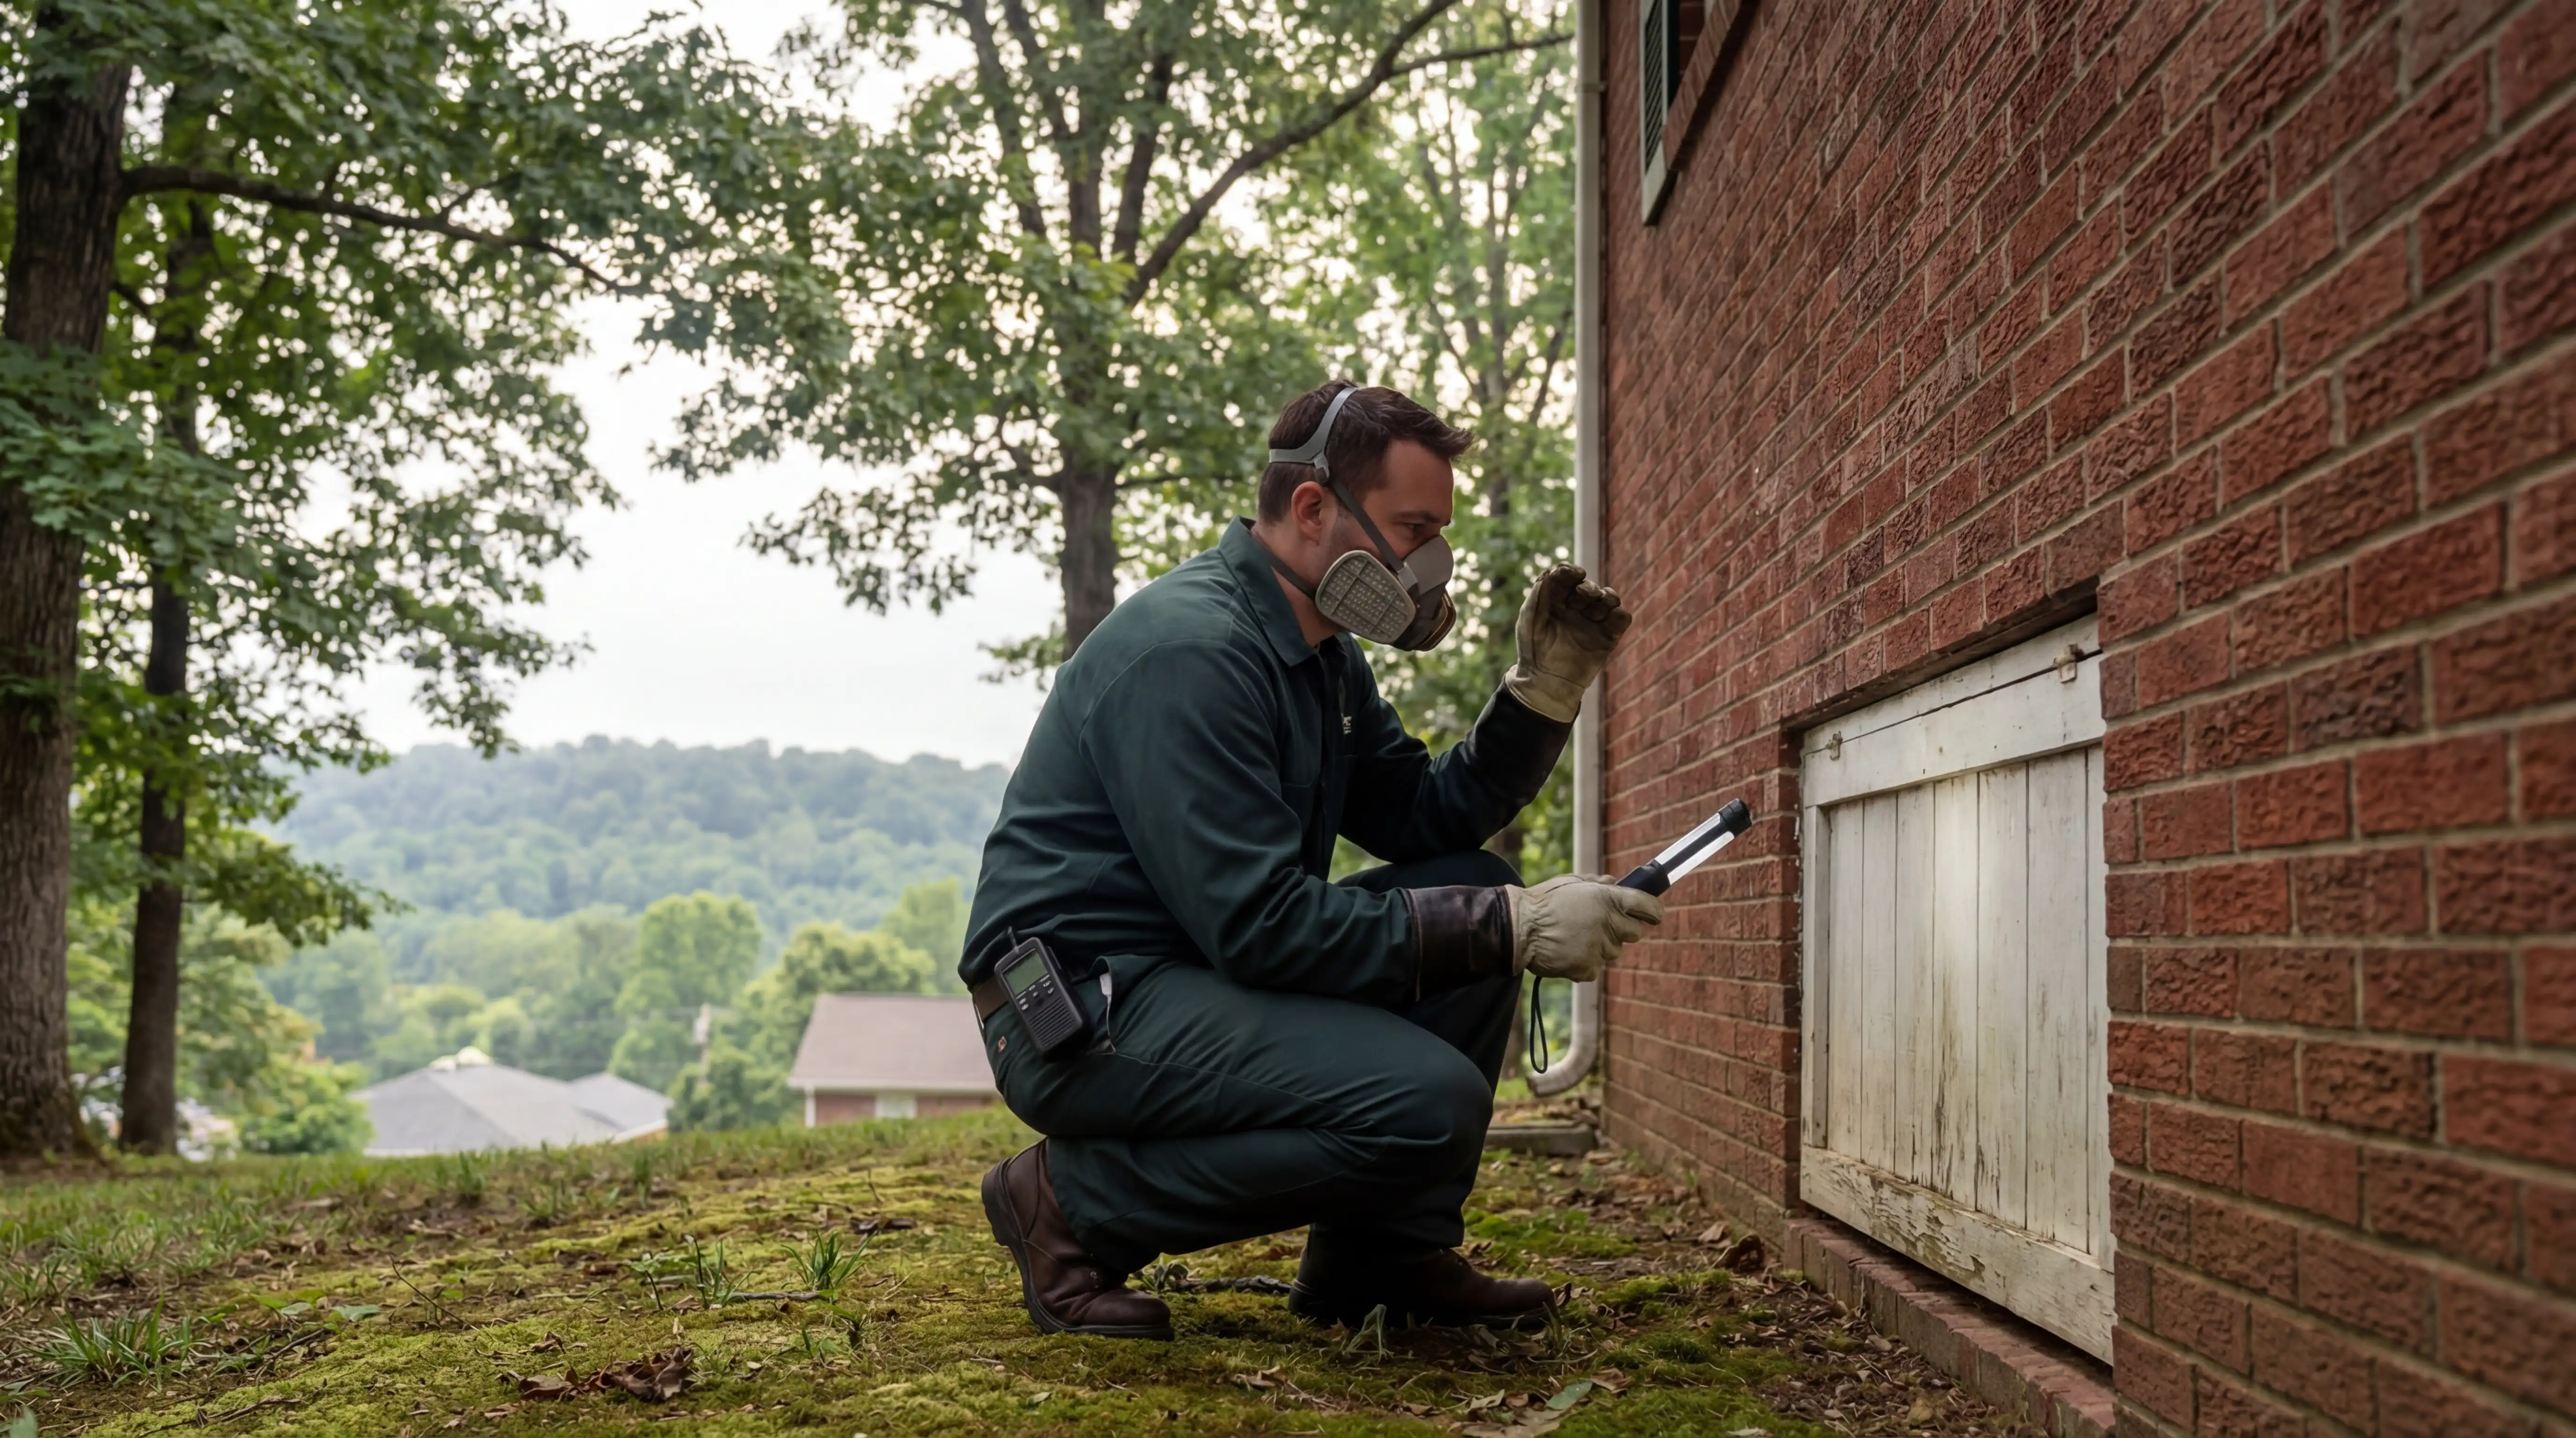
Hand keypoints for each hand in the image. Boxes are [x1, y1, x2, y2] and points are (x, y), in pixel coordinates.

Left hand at [1502, 564, 1632, 722]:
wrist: (1546, 682)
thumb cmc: (1532, 650)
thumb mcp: (1529, 618)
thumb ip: (1540, 592)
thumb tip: (1553, 570)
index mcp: (1556, 601)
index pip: (1567, 577)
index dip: (1571, 571)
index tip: (1573, 574)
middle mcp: (1576, 609)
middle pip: (1589, 586)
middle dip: (1587, 588)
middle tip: (1580, 598)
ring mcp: (1593, 622)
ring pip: (1609, 598)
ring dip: (1606, 597)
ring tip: (1595, 608)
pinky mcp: (1607, 637)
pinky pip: (1622, 618)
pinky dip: (1620, 614)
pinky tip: (1610, 617)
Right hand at [1506, 874, 1662, 982]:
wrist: (1518, 928)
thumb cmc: (1543, 901)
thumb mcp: (1572, 882)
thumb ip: (1598, 884)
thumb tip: (1616, 883)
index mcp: (1608, 899)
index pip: (1649, 907)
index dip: (1653, 911)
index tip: (1652, 914)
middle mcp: (1608, 924)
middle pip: (1635, 933)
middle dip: (1622, 928)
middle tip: (1601, 923)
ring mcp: (1599, 949)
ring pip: (1613, 951)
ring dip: (1601, 945)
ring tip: (1575, 936)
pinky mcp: (1587, 969)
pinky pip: (1595, 966)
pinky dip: (1585, 961)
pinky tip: (1568, 950)